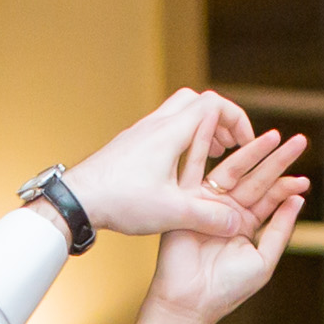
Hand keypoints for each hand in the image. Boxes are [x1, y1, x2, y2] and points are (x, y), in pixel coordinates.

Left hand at [62, 91, 279, 243]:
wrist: (77, 199)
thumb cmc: (120, 200)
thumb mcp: (172, 213)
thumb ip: (208, 216)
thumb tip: (237, 222)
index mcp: (171, 133)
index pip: (213, 104)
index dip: (237, 120)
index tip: (246, 144)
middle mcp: (156, 125)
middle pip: (196, 101)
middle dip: (219, 120)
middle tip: (229, 146)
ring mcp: (140, 132)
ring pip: (178, 113)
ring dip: (200, 129)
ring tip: (211, 157)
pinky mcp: (130, 145)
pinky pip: (163, 129)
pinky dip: (181, 140)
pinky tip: (181, 170)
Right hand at [138, 153, 311, 323]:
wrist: (190, 300)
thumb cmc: (227, 288)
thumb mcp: (263, 258)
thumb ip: (279, 228)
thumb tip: (297, 200)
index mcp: (245, 225)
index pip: (270, 199)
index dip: (287, 186)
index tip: (304, 177)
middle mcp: (228, 211)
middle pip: (256, 179)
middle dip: (277, 161)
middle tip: (299, 141)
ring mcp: (208, 203)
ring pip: (233, 171)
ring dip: (251, 152)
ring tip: (272, 136)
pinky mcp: (188, 200)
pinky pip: (198, 170)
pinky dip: (205, 148)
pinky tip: (219, 130)